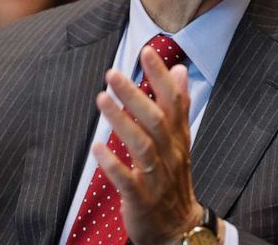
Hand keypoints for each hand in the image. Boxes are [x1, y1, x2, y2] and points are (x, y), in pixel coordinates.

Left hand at [92, 46, 202, 244]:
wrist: (178, 228)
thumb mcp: (180, 140)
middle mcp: (171, 154)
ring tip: (101, 99)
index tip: (146, 51)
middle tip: (112, 73)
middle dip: (135, 95)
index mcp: (178, 138)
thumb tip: (179, 69)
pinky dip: (113, 164)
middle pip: (156, 121)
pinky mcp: (142, 200)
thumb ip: (178, 105)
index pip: (174, 102)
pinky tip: (97, 148)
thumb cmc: (173, 178)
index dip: (160, 77)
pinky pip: (128, 181)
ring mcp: (157, 178)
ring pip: (142, 147)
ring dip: (121, 122)